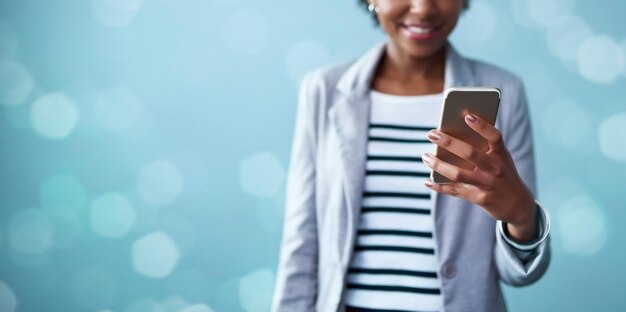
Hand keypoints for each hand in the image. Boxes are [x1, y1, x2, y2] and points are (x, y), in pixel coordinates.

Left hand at [422, 113, 536, 241]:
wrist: (517, 203)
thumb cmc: (502, 173)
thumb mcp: (500, 159)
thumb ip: (483, 148)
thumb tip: (452, 135)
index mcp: (501, 155)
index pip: (494, 136)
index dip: (482, 126)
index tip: (467, 115)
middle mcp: (495, 169)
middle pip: (470, 153)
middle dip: (449, 142)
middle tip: (431, 134)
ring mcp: (487, 184)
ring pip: (458, 174)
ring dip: (438, 165)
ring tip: (425, 156)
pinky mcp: (479, 198)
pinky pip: (455, 191)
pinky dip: (439, 186)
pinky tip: (428, 181)